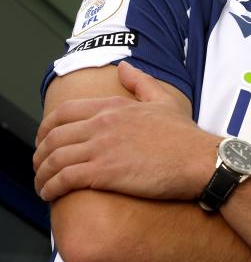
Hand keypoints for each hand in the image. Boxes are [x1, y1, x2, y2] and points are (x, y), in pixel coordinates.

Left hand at [33, 62, 218, 201]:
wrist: (200, 161)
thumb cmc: (186, 136)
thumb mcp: (163, 101)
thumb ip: (140, 82)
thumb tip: (124, 67)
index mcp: (113, 107)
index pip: (63, 113)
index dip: (45, 128)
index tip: (44, 141)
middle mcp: (102, 124)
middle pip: (52, 137)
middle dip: (38, 153)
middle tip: (40, 165)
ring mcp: (102, 148)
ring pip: (53, 159)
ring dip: (41, 174)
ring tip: (42, 184)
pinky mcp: (104, 172)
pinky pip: (64, 179)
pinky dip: (50, 187)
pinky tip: (50, 194)